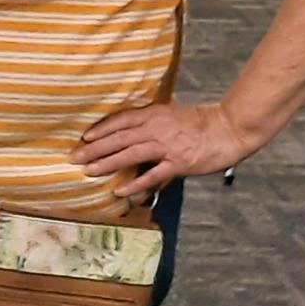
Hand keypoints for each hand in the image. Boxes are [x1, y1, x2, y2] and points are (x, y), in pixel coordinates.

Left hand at [78, 100, 256, 197]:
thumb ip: (152, 120)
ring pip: (131, 154)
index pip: (122, 119)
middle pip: (120, 138)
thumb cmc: (202, 122)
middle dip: (95, 148)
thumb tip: (132, 128)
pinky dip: (135, 183)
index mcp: (155, 114)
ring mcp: (168, 146)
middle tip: (74, 158)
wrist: (230, 129)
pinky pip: (153, 175)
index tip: (85, 137)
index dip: (102, 128)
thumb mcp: (173, 114)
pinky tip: (119, 191)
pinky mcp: (179, 163)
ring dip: (107, 163)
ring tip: (88, 171)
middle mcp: (157, 128)